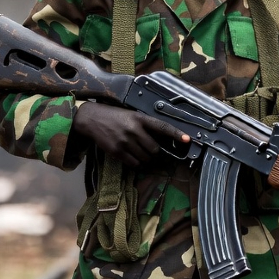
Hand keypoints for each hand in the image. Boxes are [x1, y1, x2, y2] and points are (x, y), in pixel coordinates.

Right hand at [73, 101, 189, 167]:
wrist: (91, 119)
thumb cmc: (114, 116)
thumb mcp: (131, 114)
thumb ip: (144, 124)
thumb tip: (160, 139)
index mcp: (139, 118)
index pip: (162, 127)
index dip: (176, 134)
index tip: (187, 140)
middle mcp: (134, 129)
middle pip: (155, 149)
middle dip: (156, 153)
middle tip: (152, 152)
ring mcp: (125, 141)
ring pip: (145, 158)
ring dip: (146, 159)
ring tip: (140, 153)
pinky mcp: (117, 151)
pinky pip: (134, 163)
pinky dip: (136, 163)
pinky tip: (132, 157)